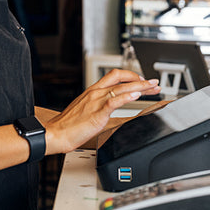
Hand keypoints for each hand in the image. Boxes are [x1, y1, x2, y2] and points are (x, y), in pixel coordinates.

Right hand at [44, 69, 159, 154]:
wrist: (55, 134)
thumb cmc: (68, 125)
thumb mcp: (85, 110)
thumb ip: (98, 106)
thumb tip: (110, 109)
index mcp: (92, 91)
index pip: (114, 75)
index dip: (131, 76)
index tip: (142, 80)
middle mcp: (95, 93)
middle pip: (121, 78)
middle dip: (140, 79)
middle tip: (154, 83)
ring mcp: (96, 102)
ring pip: (121, 88)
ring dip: (140, 86)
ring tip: (152, 88)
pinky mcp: (96, 113)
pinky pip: (113, 101)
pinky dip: (127, 97)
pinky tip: (136, 96)